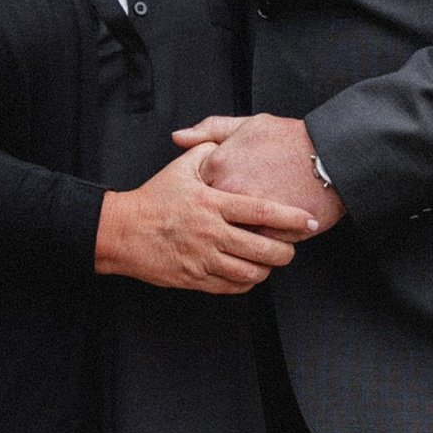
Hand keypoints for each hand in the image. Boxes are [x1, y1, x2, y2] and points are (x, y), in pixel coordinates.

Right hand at [97, 150, 318, 293]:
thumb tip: (228, 144)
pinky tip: (249, 273)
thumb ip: (208, 151)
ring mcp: (203, 259)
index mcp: (211, 204)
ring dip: (266, 269)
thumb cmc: (154, 199)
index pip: (260, 211)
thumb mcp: (180, 168)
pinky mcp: (195, 279)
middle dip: (285, 251)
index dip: (290, 217)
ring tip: (270, 261)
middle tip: (291, 247)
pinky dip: (246, 283)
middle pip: (262, 248)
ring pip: (249, 273)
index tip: (310, 219)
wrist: (122, 231)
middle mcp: (211, 233)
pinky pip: (231, 287)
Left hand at [184, 111, 345, 230]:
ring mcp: (246, 214)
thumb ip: (210, 129)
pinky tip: (265, 239)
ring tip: (246, 234)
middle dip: (216, 220)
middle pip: (209, 217)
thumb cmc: (291, 139)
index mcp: (217, 165)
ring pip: (229, 235)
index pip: (196, 191)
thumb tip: (178, 137)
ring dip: (236, 236)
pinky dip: (258, 244)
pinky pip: (253, 246)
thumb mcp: (249, 124)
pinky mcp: (268, 232)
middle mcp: (227, 191)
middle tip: (228, 220)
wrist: (332, 158)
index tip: (217, 197)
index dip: (207, 195)